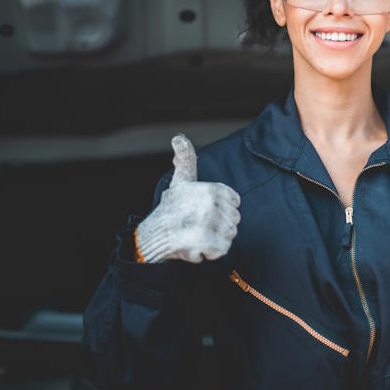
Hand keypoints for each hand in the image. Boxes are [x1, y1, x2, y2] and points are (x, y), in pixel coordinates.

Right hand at [134, 134, 240, 262]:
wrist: (154, 235)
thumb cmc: (171, 208)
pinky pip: (222, 249)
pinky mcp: (206, 243)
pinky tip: (197, 246)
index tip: (205, 211)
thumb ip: (185, 159)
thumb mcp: (181, 180)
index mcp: (212, 189)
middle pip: (234, 220)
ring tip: (198, 235)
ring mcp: (209, 224)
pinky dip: (211, 252)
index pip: (235, 202)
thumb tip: (178, 138)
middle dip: (220, 226)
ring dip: (215, 239)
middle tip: (200, 225)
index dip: (222, 209)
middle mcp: (211, 204)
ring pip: (229, 235)